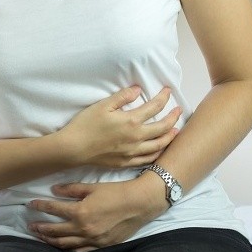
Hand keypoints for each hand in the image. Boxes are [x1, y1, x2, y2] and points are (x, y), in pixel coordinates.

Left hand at [27, 179, 167, 251]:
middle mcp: (83, 229)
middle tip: (30, 226)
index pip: (54, 209)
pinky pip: (80, 251)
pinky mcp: (101, 246)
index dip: (41, 206)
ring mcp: (92, 240)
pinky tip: (61, 248)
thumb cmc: (117, 192)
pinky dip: (68, 250)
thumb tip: (54, 190)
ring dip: (50, 241)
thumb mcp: (92, 187)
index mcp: (80, 213)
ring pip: (65, 244)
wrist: (140, 204)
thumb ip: (72, 190)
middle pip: (55, 231)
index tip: (31, 204)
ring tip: (40, 237)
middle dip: (41, 228)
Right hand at [59, 85, 180, 168]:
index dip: (164, 97)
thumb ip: (122, 97)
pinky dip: (158, 153)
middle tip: (179, 110)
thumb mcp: (102, 105)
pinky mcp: (126, 162)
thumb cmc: (85, 125)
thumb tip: (138, 89)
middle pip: (163, 127)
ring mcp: (132, 152)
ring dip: (170, 136)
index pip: (155, 107)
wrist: (73, 149)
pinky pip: (148, 159)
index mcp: (131, 121)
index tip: (168, 91)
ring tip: (175, 130)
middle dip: (173, 117)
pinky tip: (160, 149)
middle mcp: (136, 138)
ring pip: (159, 145)